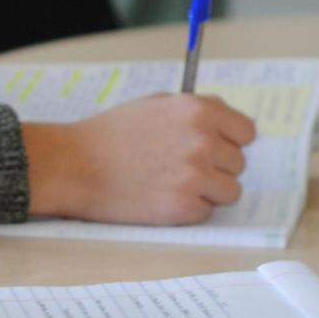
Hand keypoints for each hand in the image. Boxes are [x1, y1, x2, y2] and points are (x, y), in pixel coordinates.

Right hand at [22, 94, 259, 224]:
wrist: (73, 165)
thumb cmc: (109, 134)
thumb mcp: (155, 104)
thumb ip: (196, 112)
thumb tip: (229, 127)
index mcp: (199, 111)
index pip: (246, 132)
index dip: (229, 142)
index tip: (213, 149)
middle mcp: (203, 141)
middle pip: (238, 164)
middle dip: (215, 168)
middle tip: (179, 169)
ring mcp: (195, 176)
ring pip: (229, 192)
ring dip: (206, 192)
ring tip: (172, 185)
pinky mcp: (182, 207)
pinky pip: (205, 212)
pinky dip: (186, 210)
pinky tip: (159, 198)